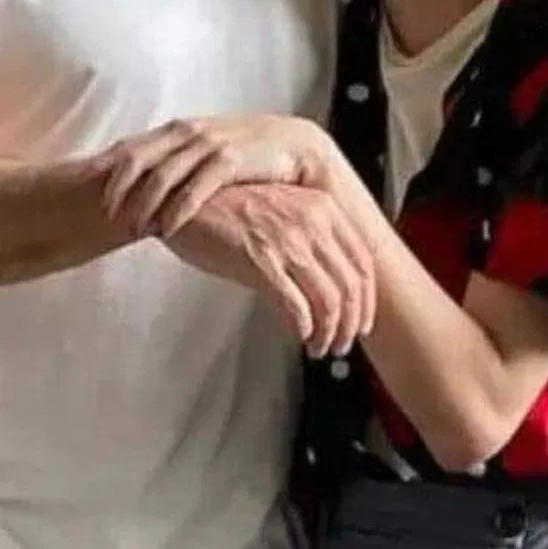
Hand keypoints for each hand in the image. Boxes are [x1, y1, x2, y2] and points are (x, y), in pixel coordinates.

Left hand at [101, 115, 339, 239]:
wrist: (296, 146)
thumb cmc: (244, 156)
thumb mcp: (202, 153)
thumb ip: (173, 164)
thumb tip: (138, 187)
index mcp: (174, 130)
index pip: (128, 148)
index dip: (103, 170)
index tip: (81, 192)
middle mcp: (186, 133)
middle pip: (137, 160)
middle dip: (116, 190)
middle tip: (103, 217)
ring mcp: (207, 144)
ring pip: (163, 176)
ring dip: (143, 205)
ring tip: (131, 231)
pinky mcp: (231, 160)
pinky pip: (197, 188)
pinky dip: (178, 209)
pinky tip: (166, 229)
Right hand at [165, 183, 375, 357]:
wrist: (180, 201)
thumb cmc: (221, 209)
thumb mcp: (276, 211)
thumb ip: (306, 236)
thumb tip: (325, 280)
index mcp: (319, 206)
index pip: (363, 260)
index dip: (367, 300)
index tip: (361, 322)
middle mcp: (310, 221)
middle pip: (351, 285)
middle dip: (349, 324)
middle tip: (339, 345)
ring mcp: (286, 240)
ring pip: (328, 300)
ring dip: (328, 332)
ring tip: (319, 347)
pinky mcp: (260, 260)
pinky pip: (295, 305)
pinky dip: (303, 329)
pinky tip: (298, 337)